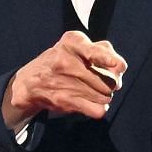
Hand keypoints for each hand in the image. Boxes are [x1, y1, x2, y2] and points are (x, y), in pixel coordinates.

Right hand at [4, 30, 126, 124]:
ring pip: (105, 96)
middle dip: (111, 83)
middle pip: (109, 80)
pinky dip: (99, 108)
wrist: (31, 82)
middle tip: (102, 82)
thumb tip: (120, 69)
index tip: (119, 66)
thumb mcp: (76, 46)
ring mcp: (65, 82)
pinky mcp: (65, 100)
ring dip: (104, 96)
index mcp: (72, 42)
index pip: (95, 51)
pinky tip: (92, 103)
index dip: (110, 59)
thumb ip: (101, 50)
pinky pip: (97, 110)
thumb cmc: (61, 60)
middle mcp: (67, 60)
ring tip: (93, 91)